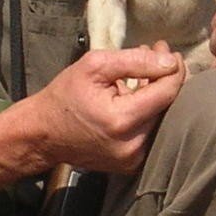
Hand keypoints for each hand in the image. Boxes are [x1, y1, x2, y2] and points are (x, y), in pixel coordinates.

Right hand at [21, 44, 184, 173]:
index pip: (168, 92)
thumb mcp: (94, 66)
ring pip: (162, 119)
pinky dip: (148, 113)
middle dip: (165, 78)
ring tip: (144, 74)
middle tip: (156, 55)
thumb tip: (169, 61)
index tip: (167, 50)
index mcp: (123, 120)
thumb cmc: (64, 96)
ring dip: (158, 95)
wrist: (42, 134)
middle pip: (168, 106)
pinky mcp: (132, 164)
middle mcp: (133, 145)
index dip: (173, 68)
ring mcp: (133, 159)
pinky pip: (151, 132)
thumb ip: (135, 61)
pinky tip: (136, 96)